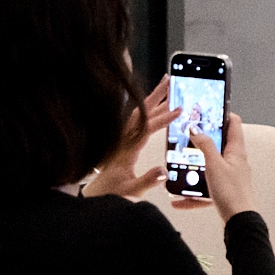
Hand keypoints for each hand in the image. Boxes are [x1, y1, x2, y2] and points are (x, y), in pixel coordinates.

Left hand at [81, 78, 175, 198]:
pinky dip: (146, 107)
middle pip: (141, 111)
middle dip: (156, 95)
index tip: (178, 111)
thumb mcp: (131, 191)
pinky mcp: (122, 138)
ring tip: (166, 86)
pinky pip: (136, 118)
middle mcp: (123, 139)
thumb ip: (147, 181)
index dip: (163, 119)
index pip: (147, 128)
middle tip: (170, 81)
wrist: (95, 193)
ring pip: (138, 112)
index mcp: (126, 149)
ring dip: (152, 99)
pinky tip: (154, 105)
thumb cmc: (111, 192)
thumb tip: (164, 171)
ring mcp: (122, 137)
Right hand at [172, 112, 256, 222]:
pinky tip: (178, 201)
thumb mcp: (214, 165)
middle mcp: (235, 162)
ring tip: (179, 168)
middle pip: (218, 145)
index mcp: (236, 151)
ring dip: (195, 168)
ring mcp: (230, 177)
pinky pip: (206, 190)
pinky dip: (193, 194)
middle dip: (202, 141)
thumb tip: (196, 128)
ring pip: (210, 168)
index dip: (221, 114)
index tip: (206, 110)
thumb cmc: (231, 193)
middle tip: (187, 136)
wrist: (239, 222)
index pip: (233, 123)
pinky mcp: (224, 192)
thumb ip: (204, 145)